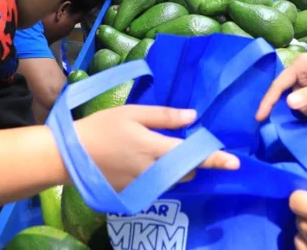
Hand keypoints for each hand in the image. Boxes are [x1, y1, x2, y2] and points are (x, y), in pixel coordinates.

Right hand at [76, 106, 239, 189]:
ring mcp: (142, 186)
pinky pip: (156, 187)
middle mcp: (152, 172)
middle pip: (186, 171)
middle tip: (184, 145)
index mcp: (154, 148)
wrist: (70, 155)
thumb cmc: (101, 127)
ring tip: (162, 153)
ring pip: (172, 181)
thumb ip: (164, 116)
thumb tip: (193, 116)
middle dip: (191, 161)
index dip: (215, 159)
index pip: (192, 155)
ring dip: (176, 169)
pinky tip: (144, 164)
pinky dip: (159, 177)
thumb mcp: (132, 113)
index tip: (235, 163)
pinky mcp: (132, 194)